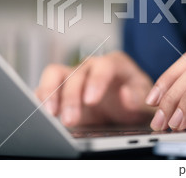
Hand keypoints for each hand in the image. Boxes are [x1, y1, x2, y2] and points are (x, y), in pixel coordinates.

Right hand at [36, 51, 154, 126]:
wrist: (124, 110)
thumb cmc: (135, 100)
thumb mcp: (145, 101)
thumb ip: (139, 97)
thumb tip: (126, 95)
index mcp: (114, 64)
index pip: (104, 66)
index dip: (96, 81)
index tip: (92, 100)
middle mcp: (91, 67)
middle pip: (77, 74)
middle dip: (72, 97)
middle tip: (71, 120)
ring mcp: (73, 77)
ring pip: (55, 75)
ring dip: (51, 94)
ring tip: (50, 114)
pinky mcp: (60, 90)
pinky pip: (44, 88)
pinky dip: (40, 98)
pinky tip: (40, 113)